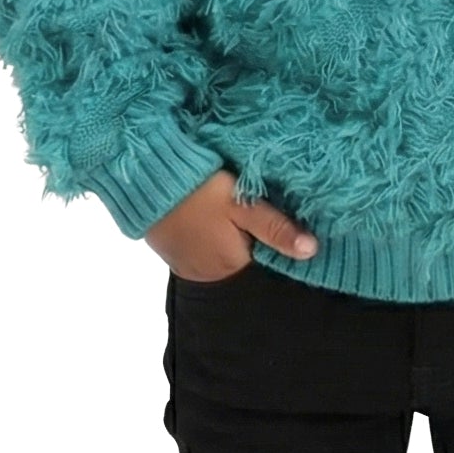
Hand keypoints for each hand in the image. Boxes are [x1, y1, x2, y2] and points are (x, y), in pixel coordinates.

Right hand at [145, 169, 318, 281]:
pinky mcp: (173, 254)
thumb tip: (312, 251)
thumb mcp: (241, 204)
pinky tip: (214, 219)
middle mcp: (208, 275)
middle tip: (260, 213)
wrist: (141, 177)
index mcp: (231, 266)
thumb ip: (276, 228)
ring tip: (238, 216)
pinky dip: (213, 238)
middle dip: (255, 242)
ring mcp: (187, 266)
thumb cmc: (197, 189)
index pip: (268, 263)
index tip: (286, 221)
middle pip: (245, 262)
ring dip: (233, 240)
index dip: (278, 242)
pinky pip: (203, 251)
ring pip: (224, 256)